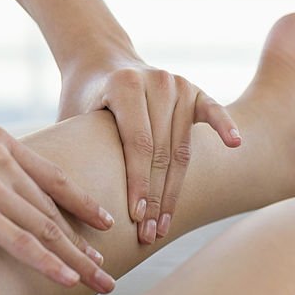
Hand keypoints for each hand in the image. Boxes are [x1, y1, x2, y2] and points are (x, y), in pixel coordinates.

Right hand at [0, 123, 116, 292]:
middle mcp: (3, 158)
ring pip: (47, 228)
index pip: (52, 177)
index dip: (81, 202)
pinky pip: (22, 242)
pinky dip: (49, 263)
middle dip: (83, 242)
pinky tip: (69, 280)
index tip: (104, 220)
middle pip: (54, 208)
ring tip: (101, 283)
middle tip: (106, 266)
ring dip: (78, 259)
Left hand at [59, 56, 240, 243]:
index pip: (138, 145)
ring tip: (166, 225)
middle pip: (163, 153)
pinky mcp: (193, 89)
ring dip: (175, 191)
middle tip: (151, 235)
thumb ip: (72, 148)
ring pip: (183, 149)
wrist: (100, 59)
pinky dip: (225, 127)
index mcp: (124, 85)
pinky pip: (212, 112)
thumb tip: (59, 199)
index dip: (139, 185)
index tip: (137, 220)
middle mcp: (154, 80)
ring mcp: (177, 83)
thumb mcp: (71, 118)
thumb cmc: (82, 100)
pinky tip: (235, 145)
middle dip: (156, 199)